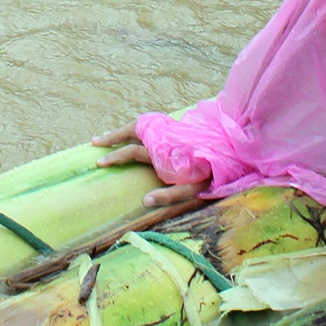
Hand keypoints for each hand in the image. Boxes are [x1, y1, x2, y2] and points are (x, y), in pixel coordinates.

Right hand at [93, 123, 209, 208]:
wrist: (231, 148)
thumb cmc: (212, 171)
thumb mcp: (193, 188)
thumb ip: (170, 195)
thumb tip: (145, 201)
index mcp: (162, 153)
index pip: (132, 152)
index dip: (115, 156)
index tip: (99, 162)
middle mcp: (163, 138)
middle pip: (132, 132)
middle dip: (113, 138)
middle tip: (95, 143)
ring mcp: (168, 130)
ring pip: (141, 124)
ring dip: (124, 129)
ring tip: (109, 135)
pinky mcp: (175, 127)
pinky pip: (152, 123)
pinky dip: (138, 126)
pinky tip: (133, 131)